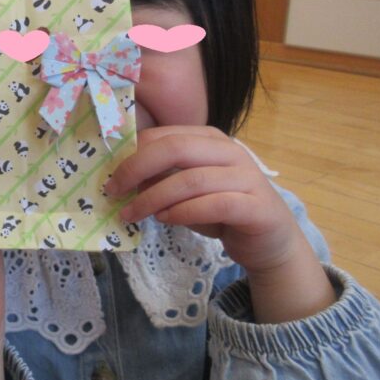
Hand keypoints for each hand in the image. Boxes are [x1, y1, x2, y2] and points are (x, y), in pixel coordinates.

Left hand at [107, 126, 333, 321]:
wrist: (270, 243)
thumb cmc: (221, 212)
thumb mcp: (185, 190)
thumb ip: (161, 178)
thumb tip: (120, 176)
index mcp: (210, 140)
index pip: (164, 135)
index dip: (131, 153)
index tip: (109, 175)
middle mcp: (230, 152)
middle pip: (175, 148)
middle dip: (136, 169)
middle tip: (114, 191)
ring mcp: (247, 177)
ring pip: (190, 179)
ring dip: (153, 198)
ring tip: (133, 213)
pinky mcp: (257, 206)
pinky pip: (213, 204)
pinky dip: (183, 212)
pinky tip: (165, 220)